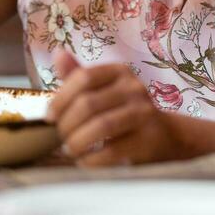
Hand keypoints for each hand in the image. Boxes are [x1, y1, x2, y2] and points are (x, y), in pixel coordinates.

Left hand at [49, 53, 185, 166]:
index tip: (49, 118)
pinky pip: (112, 151)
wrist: (164, 136)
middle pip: (89, 103)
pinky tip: (84, 161)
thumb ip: (79, 76)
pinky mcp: (148, 140)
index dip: (61, 98)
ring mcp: (143, 113)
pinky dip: (92, 159)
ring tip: (70, 150)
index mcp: (120, 72)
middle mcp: (134, 88)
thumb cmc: (125, 111)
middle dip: (67, 125)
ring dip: (78, 142)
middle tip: (60, 138)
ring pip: (101, 126)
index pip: (84, 78)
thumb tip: (57, 53)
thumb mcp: (103, 90)